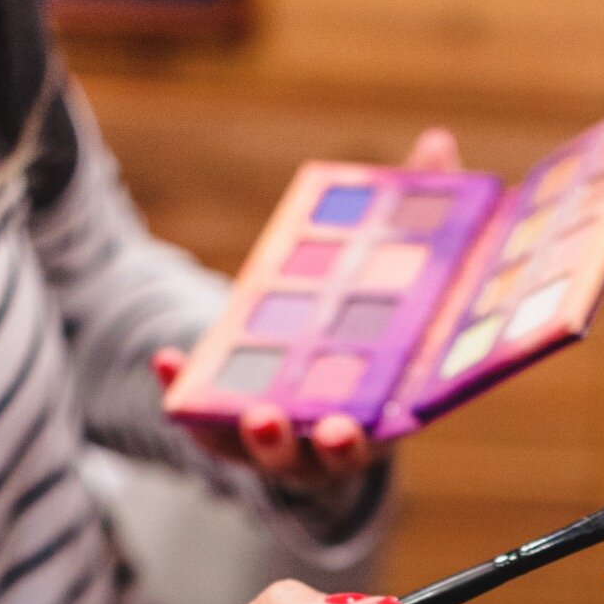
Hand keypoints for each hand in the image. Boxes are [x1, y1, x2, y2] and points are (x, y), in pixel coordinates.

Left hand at [155, 126, 462, 485]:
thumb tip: (438, 143)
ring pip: (266, 456)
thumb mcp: (398, 279)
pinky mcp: (231, 433)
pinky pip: (206, 424)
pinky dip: (183, 395)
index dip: (361, 438)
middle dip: (308, 446)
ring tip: (250, 409)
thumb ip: (419, 221)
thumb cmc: (376, 330)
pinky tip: (166, 360)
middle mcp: (330, 446)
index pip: (376, 438)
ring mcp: (281, 445)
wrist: (325, 383)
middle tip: (293, 422)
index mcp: (379, 419)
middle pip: (320, 460)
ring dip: (253, 437)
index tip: (352, 427)